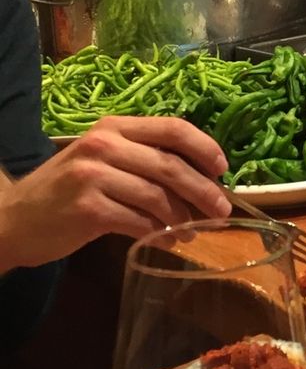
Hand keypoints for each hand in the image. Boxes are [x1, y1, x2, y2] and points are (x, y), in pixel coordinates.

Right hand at [0, 114, 230, 270]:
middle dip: (203, 190)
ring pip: (157, 196)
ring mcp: (94, 176)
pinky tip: (169, 242)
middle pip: (171, 165)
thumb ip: (143, 160)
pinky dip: (159, 234)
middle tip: (222, 211)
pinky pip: (138, 221)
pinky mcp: (88, 209)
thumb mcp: (102, 160)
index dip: (204, 148)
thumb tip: (202, 179)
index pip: (172, 128)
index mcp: (114, 127)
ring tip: (193, 232)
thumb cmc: (67, 190)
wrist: (14, 218)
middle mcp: (104, 144)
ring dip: (183, 218)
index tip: (223, 169)